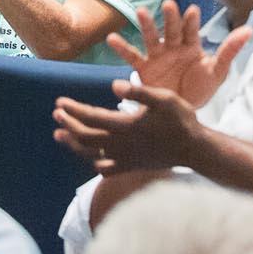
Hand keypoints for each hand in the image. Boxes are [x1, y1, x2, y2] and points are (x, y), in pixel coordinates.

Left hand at [54, 80, 205, 174]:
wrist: (196, 150)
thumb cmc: (182, 120)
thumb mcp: (164, 99)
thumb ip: (139, 92)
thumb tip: (114, 85)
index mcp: (126, 126)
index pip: (91, 118)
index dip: (73, 110)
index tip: (59, 102)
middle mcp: (122, 144)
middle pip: (86, 136)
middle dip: (69, 124)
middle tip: (57, 113)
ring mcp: (126, 158)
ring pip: (91, 153)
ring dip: (73, 143)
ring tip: (59, 135)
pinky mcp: (133, 166)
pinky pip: (107, 168)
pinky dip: (94, 162)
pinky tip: (91, 158)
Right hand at [107, 0, 250, 106]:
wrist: (183, 111)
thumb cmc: (201, 87)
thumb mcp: (217, 71)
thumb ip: (229, 50)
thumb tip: (249, 29)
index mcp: (192, 45)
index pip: (191, 30)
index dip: (191, 21)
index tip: (192, 11)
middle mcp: (173, 46)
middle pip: (171, 29)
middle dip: (170, 18)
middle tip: (169, 5)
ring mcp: (158, 56)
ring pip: (151, 37)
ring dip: (147, 25)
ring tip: (141, 11)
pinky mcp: (144, 69)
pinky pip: (132, 57)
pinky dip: (122, 48)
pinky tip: (112, 38)